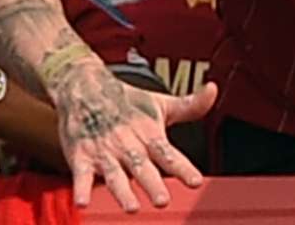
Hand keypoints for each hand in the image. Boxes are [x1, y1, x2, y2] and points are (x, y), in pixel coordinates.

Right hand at [47, 56, 216, 210]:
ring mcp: (104, 151)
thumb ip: (190, 106)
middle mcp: (128, 144)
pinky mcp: (80, 156)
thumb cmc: (128, 101)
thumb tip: (214, 88)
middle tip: (163, 201)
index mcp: (149, 134)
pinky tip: (83, 202)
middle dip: (152, 184)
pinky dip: (81, 187)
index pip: (169, 154)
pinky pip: (80, 174)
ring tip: (132, 208)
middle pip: (142, 167)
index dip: (182, 168)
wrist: (84, 87)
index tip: (196, 182)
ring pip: (114, 174)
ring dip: (122, 191)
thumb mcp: (160, 103)